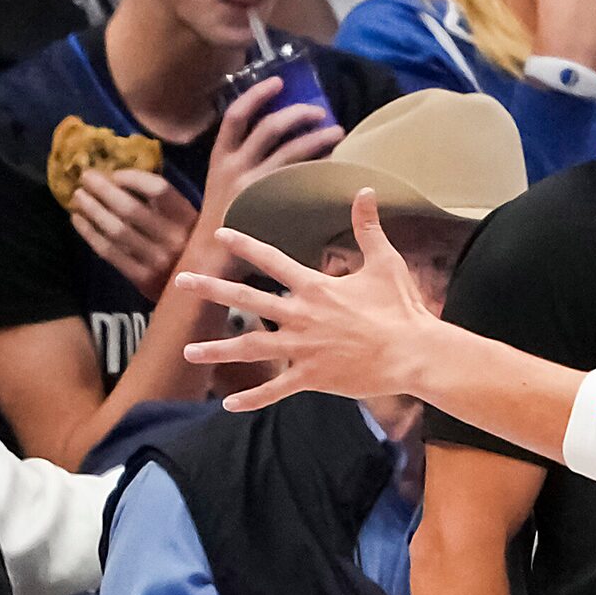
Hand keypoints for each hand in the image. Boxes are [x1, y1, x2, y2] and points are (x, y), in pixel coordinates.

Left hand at [68, 168, 197, 301]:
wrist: (198, 295)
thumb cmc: (189, 249)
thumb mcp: (192, 223)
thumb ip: (168, 204)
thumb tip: (122, 177)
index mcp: (190, 219)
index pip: (158, 189)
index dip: (132, 178)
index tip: (115, 174)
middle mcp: (176, 239)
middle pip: (131, 208)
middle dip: (103, 189)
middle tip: (85, 177)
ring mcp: (159, 261)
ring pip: (116, 230)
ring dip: (92, 209)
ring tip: (78, 197)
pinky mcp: (143, 279)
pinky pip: (110, 252)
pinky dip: (90, 233)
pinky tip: (78, 220)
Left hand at [178, 190, 444, 407]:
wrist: (414, 353)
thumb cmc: (402, 309)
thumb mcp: (385, 263)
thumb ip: (369, 227)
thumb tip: (366, 190)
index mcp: (316, 287)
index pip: (271, 261)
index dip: (244, 245)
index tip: (219, 235)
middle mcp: (301, 316)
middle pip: (247, 299)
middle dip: (212, 289)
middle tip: (181, 281)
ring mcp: (303, 349)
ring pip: (251, 348)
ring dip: (218, 350)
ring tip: (189, 351)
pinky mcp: (312, 378)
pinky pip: (275, 390)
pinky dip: (252, 398)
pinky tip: (228, 405)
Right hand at [186, 76, 341, 271]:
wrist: (211, 259)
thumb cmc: (226, 219)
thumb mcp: (225, 183)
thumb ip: (246, 163)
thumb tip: (281, 141)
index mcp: (220, 159)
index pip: (235, 116)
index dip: (256, 95)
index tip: (279, 82)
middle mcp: (234, 168)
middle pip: (269, 128)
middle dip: (297, 114)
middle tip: (319, 111)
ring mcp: (253, 186)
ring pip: (289, 152)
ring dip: (316, 138)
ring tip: (337, 132)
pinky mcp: (270, 204)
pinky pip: (300, 179)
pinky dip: (319, 169)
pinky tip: (335, 167)